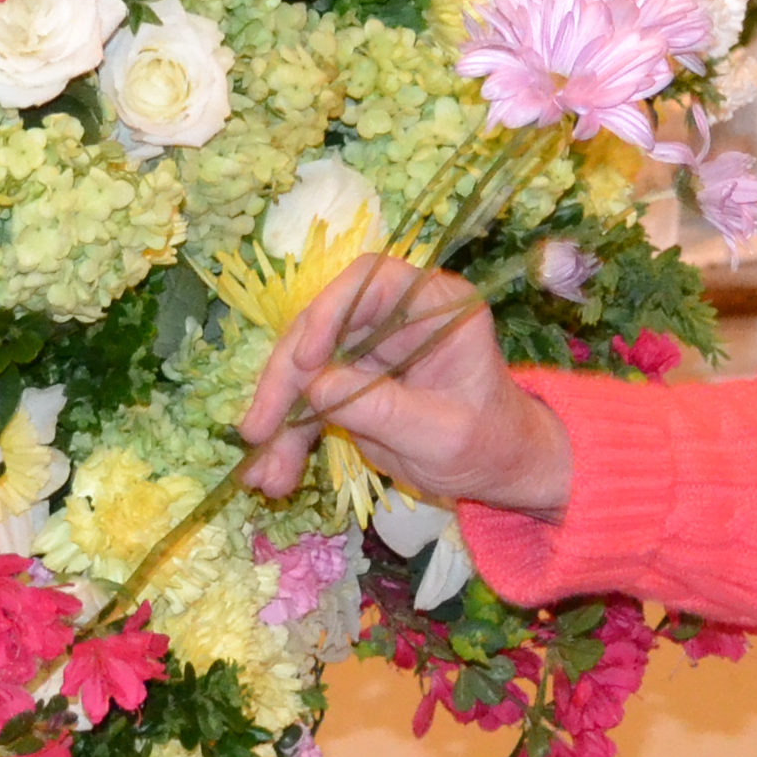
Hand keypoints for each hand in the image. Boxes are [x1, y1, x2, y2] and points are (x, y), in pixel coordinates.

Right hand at [236, 254, 576, 514]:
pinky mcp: (349, 383)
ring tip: (263, 475)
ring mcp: (368, 350)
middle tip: (258, 429)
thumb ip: (382, 408)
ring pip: (304, 369)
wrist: (497, 469)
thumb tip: (314, 386)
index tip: (305, 358)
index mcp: (433, 306)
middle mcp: (395, 318)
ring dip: (279, 420)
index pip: (371, 281)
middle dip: (285, 380)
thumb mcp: (441, 434)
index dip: (330, 310)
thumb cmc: (489, 442)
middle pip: (322, 327)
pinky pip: (308, 402)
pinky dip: (288, 438)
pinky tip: (271, 476)